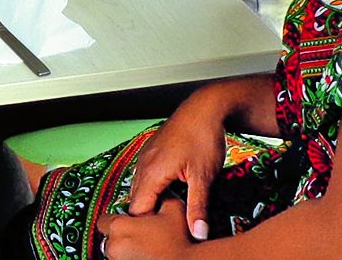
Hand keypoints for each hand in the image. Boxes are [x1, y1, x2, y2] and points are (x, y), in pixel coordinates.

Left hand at [95, 199, 193, 259]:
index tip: (129, 222)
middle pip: (109, 238)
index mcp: (119, 227)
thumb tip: (159, 193)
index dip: (117, 219)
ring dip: (126, 249)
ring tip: (146, 247)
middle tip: (139, 235)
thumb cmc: (180, 241)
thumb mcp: (173, 209)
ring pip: (116, 253)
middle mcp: (113, 246)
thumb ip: (161, 197)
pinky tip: (148, 256)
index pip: (104, 219)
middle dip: (121, 236)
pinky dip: (132, 258)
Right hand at [122, 98, 226, 241]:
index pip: (137, 210)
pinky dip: (156, 187)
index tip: (166, 231)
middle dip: (151, 214)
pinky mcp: (152, 152)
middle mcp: (143, 165)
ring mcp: (146, 157)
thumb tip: (198, 233)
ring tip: (175, 206)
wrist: (206, 107)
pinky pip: (146, 176)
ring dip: (154, 200)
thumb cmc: (203, 137)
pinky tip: (175, 189)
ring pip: (141, 188)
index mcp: (151, 173)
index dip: (150, 224)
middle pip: (136, 201)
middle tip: (172, 222)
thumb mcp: (204, 177)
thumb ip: (198, 208)